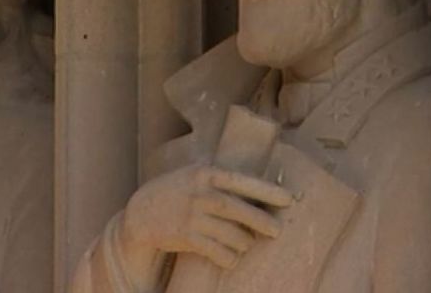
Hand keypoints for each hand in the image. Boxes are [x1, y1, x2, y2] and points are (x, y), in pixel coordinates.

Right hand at [119, 164, 293, 269]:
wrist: (141, 211)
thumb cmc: (177, 189)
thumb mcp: (196, 172)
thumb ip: (222, 176)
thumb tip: (260, 184)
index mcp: (206, 174)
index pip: (242, 182)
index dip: (267, 191)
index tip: (289, 199)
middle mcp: (200, 194)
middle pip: (238, 210)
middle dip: (262, 221)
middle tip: (278, 231)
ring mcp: (192, 217)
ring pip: (230, 234)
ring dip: (244, 242)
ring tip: (247, 243)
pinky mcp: (186, 237)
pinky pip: (216, 251)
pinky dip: (229, 257)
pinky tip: (233, 258)